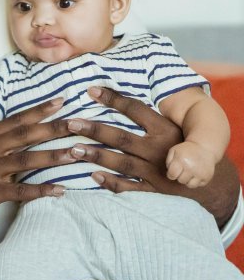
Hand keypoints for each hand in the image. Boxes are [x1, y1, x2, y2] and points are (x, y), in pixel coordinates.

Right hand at [0, 98, 70, 252]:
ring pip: (26, 159)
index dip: (38, 111)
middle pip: (25, 135)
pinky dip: (42, 190)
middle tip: (80, 122)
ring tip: (77, 153)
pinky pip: (20, 190)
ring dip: (54, 156)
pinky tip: (60, 191)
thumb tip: (14, 141)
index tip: (60, 101)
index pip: (15, 120)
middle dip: (54, 128)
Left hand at [65, 86, 187, 195]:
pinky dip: (112, 183)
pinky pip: (130, 188)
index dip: (113, 99)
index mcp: (165, 129)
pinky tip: (93, 176)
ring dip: (97, 156)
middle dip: (95, 130)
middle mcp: (160, 149)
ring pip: (122, 162)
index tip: (90, 90)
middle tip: (70, 123)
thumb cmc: (182, 147)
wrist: (208, 183)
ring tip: (73, 149)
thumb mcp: (173, 127)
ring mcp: (157, 171)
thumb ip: (150, 115)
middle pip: (122, 138)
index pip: (136, 110)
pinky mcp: (154, 191)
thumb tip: (122, 89)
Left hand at [167, 141, 215, 188]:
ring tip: (189, 172)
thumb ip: (168, 162)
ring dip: (188, 180)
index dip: (171, 174)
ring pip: (189, 185)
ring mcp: (201, 173)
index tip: (174, 171)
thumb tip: (170, 174)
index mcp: (181, 160)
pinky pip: (198, 185)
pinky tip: (196, 173)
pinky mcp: (207, 177)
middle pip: (180, 180)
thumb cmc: (186, 150)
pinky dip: (196, 181)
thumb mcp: (174, 151)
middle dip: (180, 176)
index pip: (172, 175)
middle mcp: (191, 167)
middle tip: (183, 169)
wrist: (204, 147)